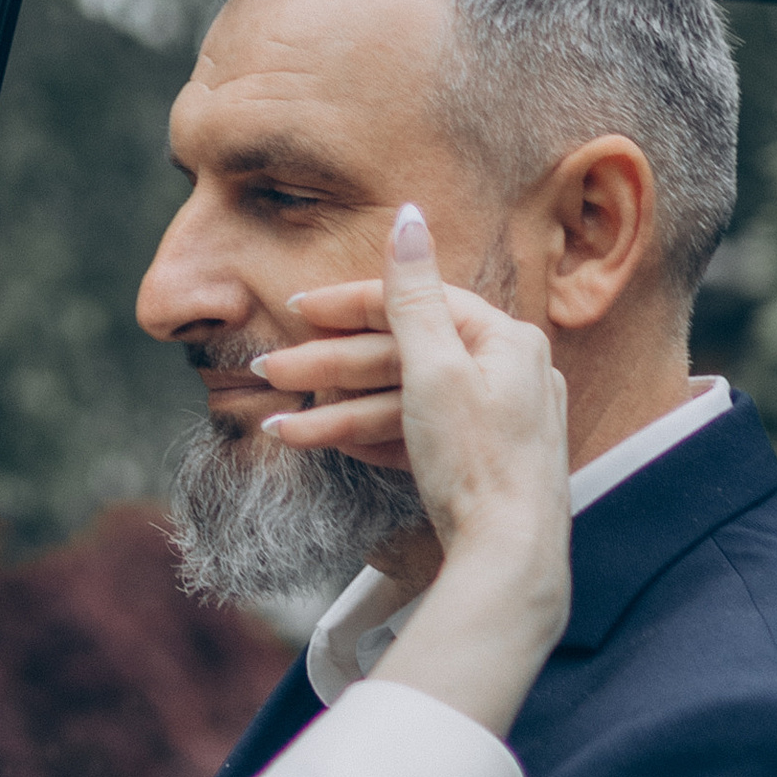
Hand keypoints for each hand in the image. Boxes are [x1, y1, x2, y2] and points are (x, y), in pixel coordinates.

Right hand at [271, 206, 569, 735]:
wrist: (508, 560)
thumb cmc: (477, 461)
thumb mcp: (434, 368)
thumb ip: (411, 295)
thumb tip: (408, 216)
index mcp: (506, 340)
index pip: (416, 303)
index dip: (351, 304)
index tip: (297, 309)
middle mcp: (507, 373)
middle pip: (403, 356)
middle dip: (330, 366)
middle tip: (269, 371)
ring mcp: (494, 423)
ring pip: (401, 402)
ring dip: (336, 410)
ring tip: (278, 425)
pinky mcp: (478, 465)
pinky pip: (416, 437)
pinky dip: (370, 438)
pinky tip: (322, 441)